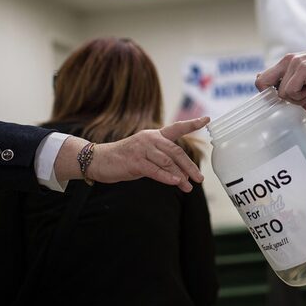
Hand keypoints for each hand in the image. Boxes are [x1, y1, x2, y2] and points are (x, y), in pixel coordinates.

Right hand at [59, 118, 209, 190]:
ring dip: (180, 175)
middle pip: (176, 151)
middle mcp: (150, 139)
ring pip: (167, 162)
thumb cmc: (124, 159)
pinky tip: (176, 182)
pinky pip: (155, 170)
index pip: (176, 127)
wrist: (98, 160)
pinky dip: (167, 177)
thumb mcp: (146, 156)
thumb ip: (163, 162)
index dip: (192, 124)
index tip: (207, 118)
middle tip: (200, 178)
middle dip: (189, 165)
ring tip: (189, 187)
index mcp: (154, 135)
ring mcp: (142, 149)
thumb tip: (182, 176)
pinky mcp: (135, 161)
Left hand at [256, 44, 305, 111]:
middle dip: (276, 98)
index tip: (284, 100)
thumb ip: (302, 101)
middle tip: (295, 99)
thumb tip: (298, 120)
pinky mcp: (302, 68)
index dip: (268, 94)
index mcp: (286, 64)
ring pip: (281, 92)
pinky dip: (301, 96)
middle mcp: (286, 61)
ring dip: (296, 99)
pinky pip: (290, 90)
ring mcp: (293, 63)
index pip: (262, 79)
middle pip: (261, 83)